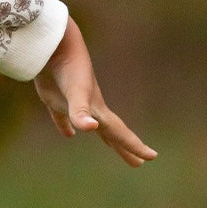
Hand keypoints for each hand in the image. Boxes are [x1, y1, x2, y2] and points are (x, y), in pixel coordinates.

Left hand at [33, 17, 156, 166]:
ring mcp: (73, 102)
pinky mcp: (54, 98)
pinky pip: (63, 118)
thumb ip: (80, 112)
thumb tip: (92, 129)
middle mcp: (90, 107)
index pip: (120, 133)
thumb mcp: (76, 93)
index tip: (152, 157)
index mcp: (98, 109)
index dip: (134, 146)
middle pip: (111, 132)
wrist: (54, 45)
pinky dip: (66, 126)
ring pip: (91, 124)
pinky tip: (68, 134)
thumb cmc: (67, 69)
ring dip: (103, 136)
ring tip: (111, 146)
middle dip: (124, 147)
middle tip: (138, 162)